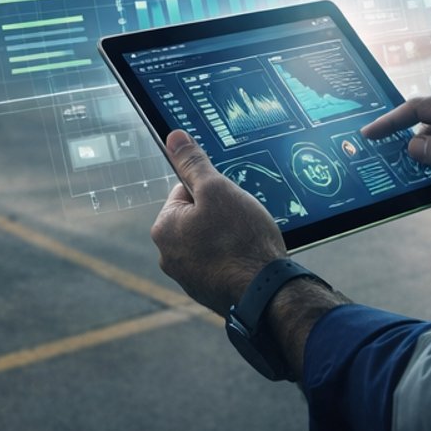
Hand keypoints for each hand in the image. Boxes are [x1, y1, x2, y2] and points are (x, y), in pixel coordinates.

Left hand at [150, 129, 286, 317]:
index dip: (211, 190)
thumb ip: (193, 163)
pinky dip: (234, 258)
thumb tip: (174, 138)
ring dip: (228, 237)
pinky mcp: (208, 291)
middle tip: (241, 222)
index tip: (228, 200)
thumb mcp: (217, 189)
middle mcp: (168, 256)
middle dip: (219, 215)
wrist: (266, 292)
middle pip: (197, 217)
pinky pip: (221, 263)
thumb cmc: (241, 239)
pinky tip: (249, 259)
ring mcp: (189, 277)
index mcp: (164, 229)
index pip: (184, 192)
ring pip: (210, 240)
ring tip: (247, 241)